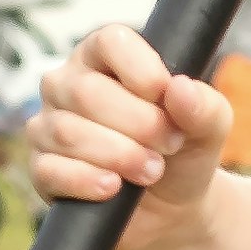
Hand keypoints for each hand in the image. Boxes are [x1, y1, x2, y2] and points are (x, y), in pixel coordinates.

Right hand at [21, 25, 233, 225]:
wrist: (172, 207)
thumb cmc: (182, 151)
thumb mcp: (208, 127)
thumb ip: (204, 106)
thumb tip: (180, 89)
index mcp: (105, 58)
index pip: (110, 42)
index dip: (141, 69)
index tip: (166, 96)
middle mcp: (68, 85)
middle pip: (87, 91)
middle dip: (138, 124)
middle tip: (169, 144)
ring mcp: (48, 126)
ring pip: (68, 132)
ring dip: (119, 155)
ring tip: (152, 170)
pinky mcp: (41, 169)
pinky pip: (50, 170)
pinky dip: (87, 181)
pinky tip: (113, 188)